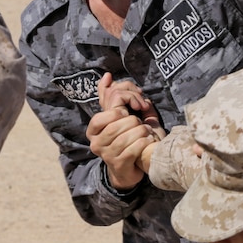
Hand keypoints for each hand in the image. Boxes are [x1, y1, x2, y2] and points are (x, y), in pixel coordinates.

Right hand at [87, 73, 163, 189]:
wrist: (131, 167)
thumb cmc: (127, 137)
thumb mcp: (119, 116)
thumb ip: (110, 96)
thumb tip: (107, 76)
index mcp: (93, 129)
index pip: (105, 112)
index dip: (123, 108)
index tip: (136, 108)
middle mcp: (96, 143)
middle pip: (119, 122)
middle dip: (136, 120)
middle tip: (143, 124)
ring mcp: (106, 155)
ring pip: (127, 135)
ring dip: (142, 131)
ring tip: (147, 132)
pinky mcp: (119, 165)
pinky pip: (134, 148)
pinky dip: (145, 142)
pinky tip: (149, 141)